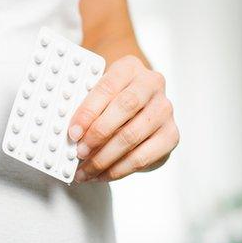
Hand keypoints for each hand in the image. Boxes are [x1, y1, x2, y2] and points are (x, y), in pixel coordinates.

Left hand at [68, 55, 178, 182]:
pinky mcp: (171, 135)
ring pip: (132, 136)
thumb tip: (69, 134)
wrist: (139, 105)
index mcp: (129, 67)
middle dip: (97, 134)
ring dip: (104, 158)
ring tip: (84, 171)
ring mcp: (165, 110)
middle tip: (78, 152)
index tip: (73, 133)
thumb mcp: (97, 94)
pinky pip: (142, 157)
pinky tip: (101, 175)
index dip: (88, 111)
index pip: (107, 87)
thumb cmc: (110, 99)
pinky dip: (118, 170)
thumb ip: (84, 107)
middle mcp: (152, 84)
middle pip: (125, 108)